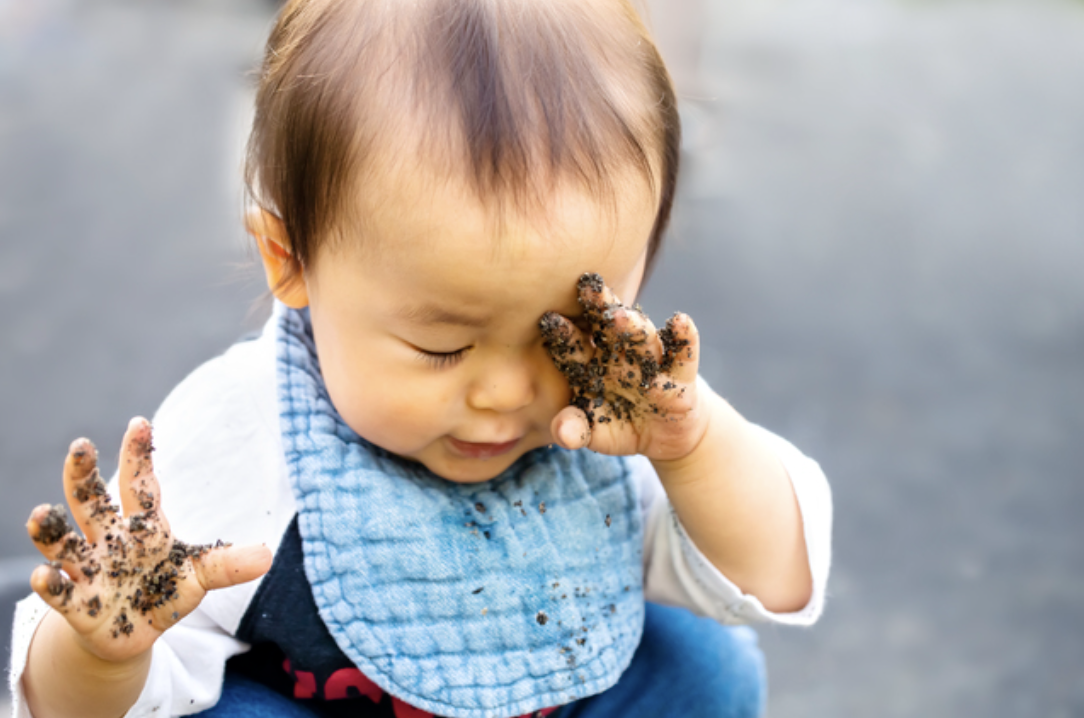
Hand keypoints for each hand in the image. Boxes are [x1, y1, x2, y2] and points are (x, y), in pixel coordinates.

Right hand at [25, 417, 271, 663]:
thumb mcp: (199, 575)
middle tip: (80, 446)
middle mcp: (108, 541)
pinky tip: (43, 575)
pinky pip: (59, 592)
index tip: (140, 423)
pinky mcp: (79, 605)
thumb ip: (228, 564)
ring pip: (64, 544)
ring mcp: (90, 571)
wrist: (130, 633)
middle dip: (82, 476)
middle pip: (90, 502)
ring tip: (41, 512)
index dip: (138, 455)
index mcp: (142, 527)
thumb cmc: (162, 591)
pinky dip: (50, 584)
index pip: (138, 484)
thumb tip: (269, 556)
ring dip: (51, 530)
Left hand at [540, 273, 706, 461]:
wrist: (663, 436)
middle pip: (607, 326)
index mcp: (591, 362)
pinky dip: (684, 338)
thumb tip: (563, 434)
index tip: (550, 320)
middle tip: (587, 285)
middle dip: (598, 306)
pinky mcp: (682, 373)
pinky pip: (683, 352)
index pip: (574, 343)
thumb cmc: (618, 426)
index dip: (563, 333)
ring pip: (643, 336)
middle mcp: (619, 353)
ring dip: (634, 325)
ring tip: (622, 316)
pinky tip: (681, 322)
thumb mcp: (595, 433)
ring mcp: (651, 359)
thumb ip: (575, 430)